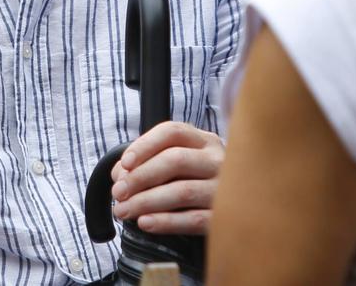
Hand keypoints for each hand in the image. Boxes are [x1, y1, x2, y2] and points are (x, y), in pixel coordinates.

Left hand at [111, 121, 224, 235]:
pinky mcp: (223, 217)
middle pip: (175, 160)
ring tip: (124, 211)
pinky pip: (193, 219)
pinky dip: (166, 222)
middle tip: (118, 193)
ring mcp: (223, 189)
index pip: (172, 132)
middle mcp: (217, 160)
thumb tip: (121, 175)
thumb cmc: (195, 181)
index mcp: (203, 141)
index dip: (144, 145)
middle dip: (140, 177)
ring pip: (182, 191)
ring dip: (147, 201)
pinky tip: (146, 223)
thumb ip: (147, 162)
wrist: (237, 210)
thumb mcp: (177, 163)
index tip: (125, 164)